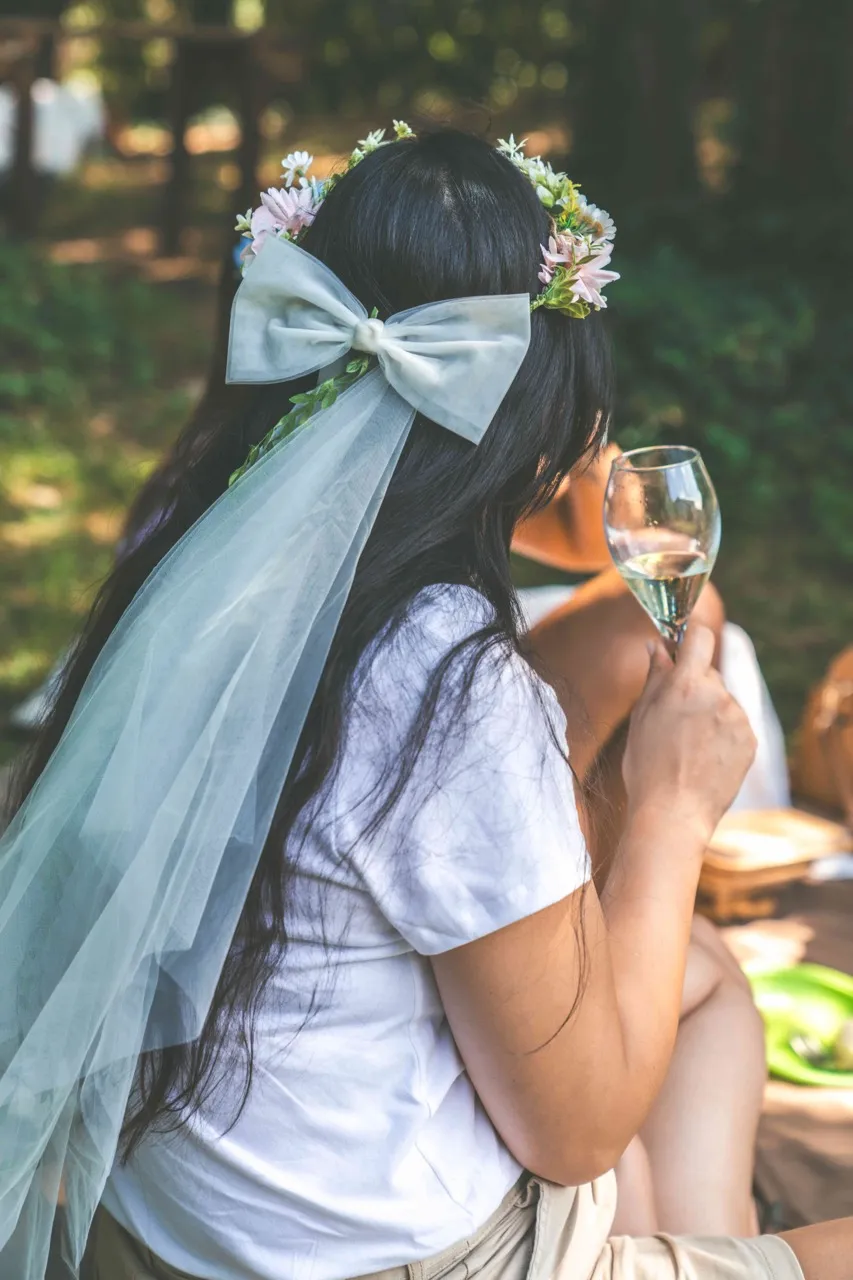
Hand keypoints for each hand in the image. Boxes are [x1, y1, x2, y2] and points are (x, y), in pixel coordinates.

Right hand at [622, 623, 756, 842]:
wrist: (673, 812)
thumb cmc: (647, 766)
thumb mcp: (642, 716)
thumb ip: (656, 676)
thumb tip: (658, 646)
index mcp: (686, 684)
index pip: (700, 637)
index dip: (691, 637)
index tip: (683, 647)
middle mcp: (717, 695)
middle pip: (709, 674)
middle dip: (694, 687)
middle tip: (674, 718)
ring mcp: (738, 718)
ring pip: (722, 701)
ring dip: (709, 713)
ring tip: (688, 746)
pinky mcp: (750, 740)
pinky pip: (735, 725)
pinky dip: (722, 735)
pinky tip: (704, 757)